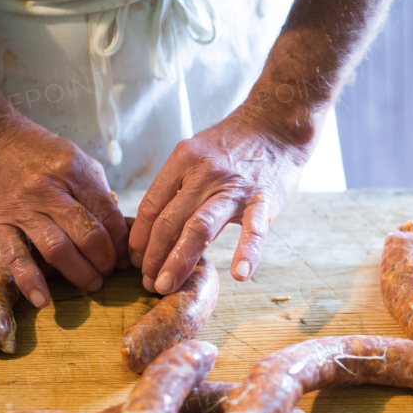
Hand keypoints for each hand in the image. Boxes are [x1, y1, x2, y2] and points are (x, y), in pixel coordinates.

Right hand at [0, 120, 129, 306]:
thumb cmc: (42, 155)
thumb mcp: (78, 161)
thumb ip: (98, 193)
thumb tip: (121, 232)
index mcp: (73, 171)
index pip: (108, 214)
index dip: (122, 242)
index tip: (127, 257)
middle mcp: (48, 189)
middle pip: (87, 234)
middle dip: (105, 260)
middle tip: (110, 270)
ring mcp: (22, 208)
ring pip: (57, 249)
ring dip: (80, 273)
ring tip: (92, 283)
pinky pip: (15, 257)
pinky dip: (30, 281)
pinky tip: (44, 300)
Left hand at [129, 106, 310, 292]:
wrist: (277, 125)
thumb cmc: (234, 146)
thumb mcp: (197, 155)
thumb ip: (180, 188)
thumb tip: (160, 227)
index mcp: (182, 161)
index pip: (151, 205)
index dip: (139, 237)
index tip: (135, 260)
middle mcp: (203, 173)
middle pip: (168, 221)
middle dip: (152, 257)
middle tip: (147, 282)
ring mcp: (233, 188)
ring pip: (198, 228)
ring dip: (178, 260)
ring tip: (166, 286)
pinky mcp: (262, 200)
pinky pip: (253, 230)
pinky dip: (247, 253)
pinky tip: (239, 275)